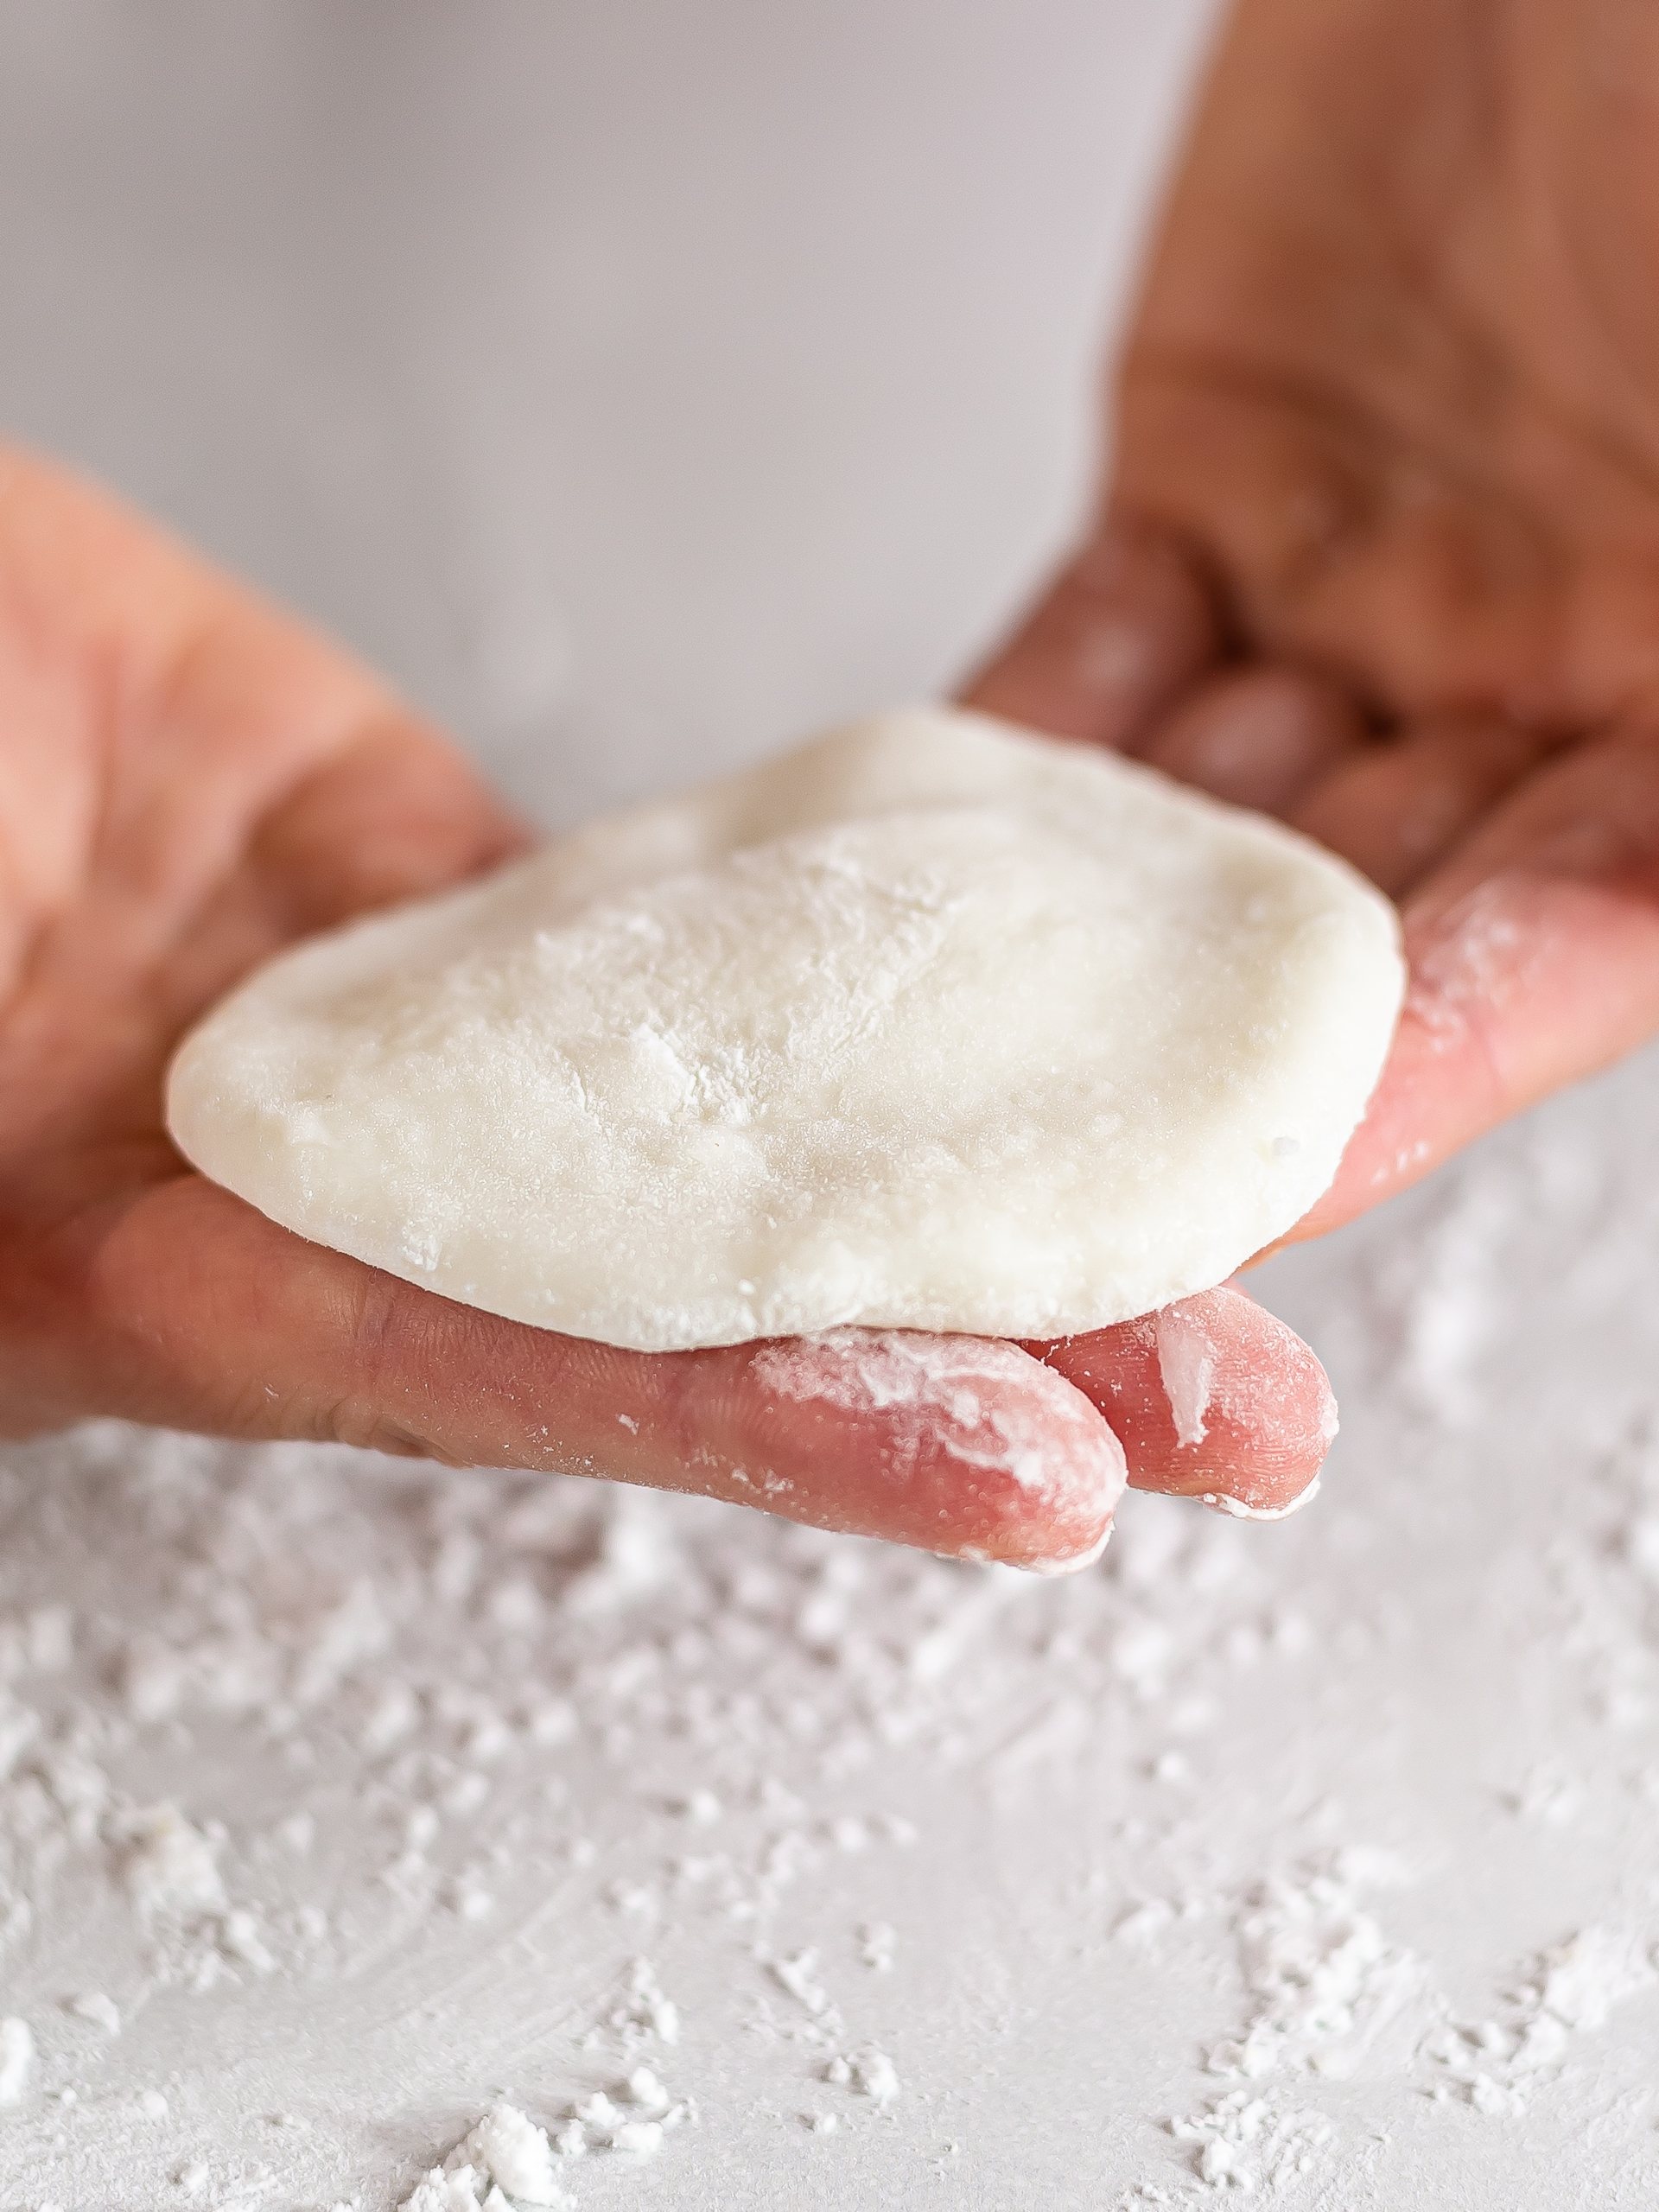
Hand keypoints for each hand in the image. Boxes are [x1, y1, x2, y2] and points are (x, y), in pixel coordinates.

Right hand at [0, 448, 1329, 1569]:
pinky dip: (831, 962)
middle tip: (1238, 1410)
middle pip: (693, 1286)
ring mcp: (402, 1039)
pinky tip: (1012, 991)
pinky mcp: (433, 892)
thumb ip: (31, 1201)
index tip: (1016, 1479)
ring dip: (960, 1164)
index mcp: (163, 1287)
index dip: (772, 1427)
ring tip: (1219, 1210)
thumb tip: (115, 1269)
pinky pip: (666, 936)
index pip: (513, 1377)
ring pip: (724, 1109)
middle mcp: (327, 1189)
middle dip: (973, 1356)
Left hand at [968, 0, 1658, 1243]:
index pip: (1568, 939)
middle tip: (1033, 1159)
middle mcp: (1546, 666)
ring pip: (1201, 810)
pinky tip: (910, 855)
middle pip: (1359, 919)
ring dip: (1070, 929)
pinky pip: (1096, 657)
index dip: (1423, 1068)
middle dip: (1198, 1046)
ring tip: (928, 1033)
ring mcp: (1368, 578)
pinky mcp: (1218, 477)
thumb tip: (1654, 861)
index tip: (1259, 1178)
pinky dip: (1010, 762)